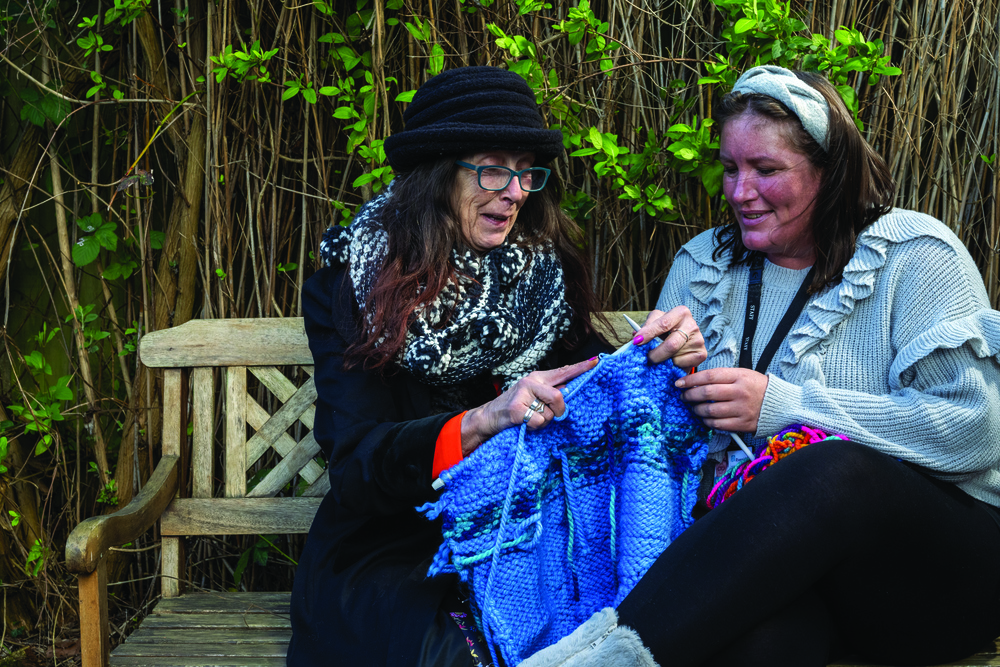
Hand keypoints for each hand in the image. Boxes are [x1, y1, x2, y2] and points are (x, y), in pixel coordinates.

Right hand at [460, 357, 597, 455]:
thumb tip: (571, 393)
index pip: (563, 372)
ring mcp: (523, 394)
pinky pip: (539, 422)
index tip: (596, 362)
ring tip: (532, 418)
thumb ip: (551, 393)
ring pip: (550, 412)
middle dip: (559, 411)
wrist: (489, 417)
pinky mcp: (518, 409)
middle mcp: (531, 381)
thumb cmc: (515, 408)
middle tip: (551, 415)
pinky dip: (535, 428)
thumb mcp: (534, 396)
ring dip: (544, 421)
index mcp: (538, 377)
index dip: (580, 368)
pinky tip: (525, 423)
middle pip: (559, 396)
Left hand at [633, 306, 706, 370]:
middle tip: (647, 358)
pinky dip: (673, 365)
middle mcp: (692, 325)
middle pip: (671, 345)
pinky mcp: (702, 354)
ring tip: (662, 356)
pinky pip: (682, 364)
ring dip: (664, 360)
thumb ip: (645, 327)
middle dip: (655, 354)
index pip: (663, 324)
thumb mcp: (655, 321)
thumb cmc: (666, 328)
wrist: (683, 335)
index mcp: (680, 313)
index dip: (648, 333)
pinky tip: (672, 359)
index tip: (637, 342)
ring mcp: (699, 340)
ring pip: (675, 357)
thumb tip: (636, 337)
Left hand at [674, 367, 767, 432]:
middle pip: (707, 393)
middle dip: (690, 395)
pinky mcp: (742, 424)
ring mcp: (741, 409)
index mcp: (739, 377)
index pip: (709, 376)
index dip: (691, 380)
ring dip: (697, 410)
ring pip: (710, 410)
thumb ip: (721, 377)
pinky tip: (705, 418)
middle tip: (684, 396)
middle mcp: (739, 392)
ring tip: (694, 408)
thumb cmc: (756, 387)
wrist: (778, 404)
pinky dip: (708, 421)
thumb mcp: (742, 374)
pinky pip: (718, 424)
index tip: (679, 383)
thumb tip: (696, 381)